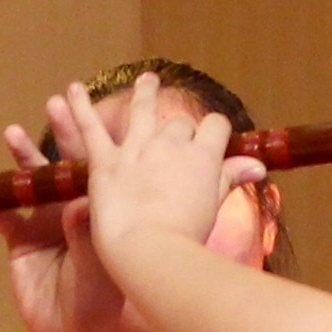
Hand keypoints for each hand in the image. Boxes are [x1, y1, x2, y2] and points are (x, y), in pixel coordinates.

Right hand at [0, 121, 121, 331]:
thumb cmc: (98, 299)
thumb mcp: (99, 266)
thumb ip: (86, 236)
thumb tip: (77, 204)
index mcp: (100, 210)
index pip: (99, 167)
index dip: (94, 139)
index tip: (92, 111)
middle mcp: (73, 207)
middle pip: (64, 164)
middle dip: (60, 133)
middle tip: (54, 104)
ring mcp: (44, 219)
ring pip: (31, 181)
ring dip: (22, 157)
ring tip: (12, 132)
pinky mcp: (19, 237)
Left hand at [49, 75, 235, 295]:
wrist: (151, 251)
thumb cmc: (187, 239)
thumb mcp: (215, 206)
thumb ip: (231, 178)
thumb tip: (259, 165)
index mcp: (203, 155)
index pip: (214, 127)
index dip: (214, 132)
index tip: (213, 140)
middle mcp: (171, 144)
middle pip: (178, 124)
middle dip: (180, 131)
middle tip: (176, 143)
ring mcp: (137, 150)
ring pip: (142, 110)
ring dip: (144, 93)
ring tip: (147, 79)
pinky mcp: (106, 163)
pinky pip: (90, 129)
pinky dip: (80, 108)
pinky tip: (72, 89)